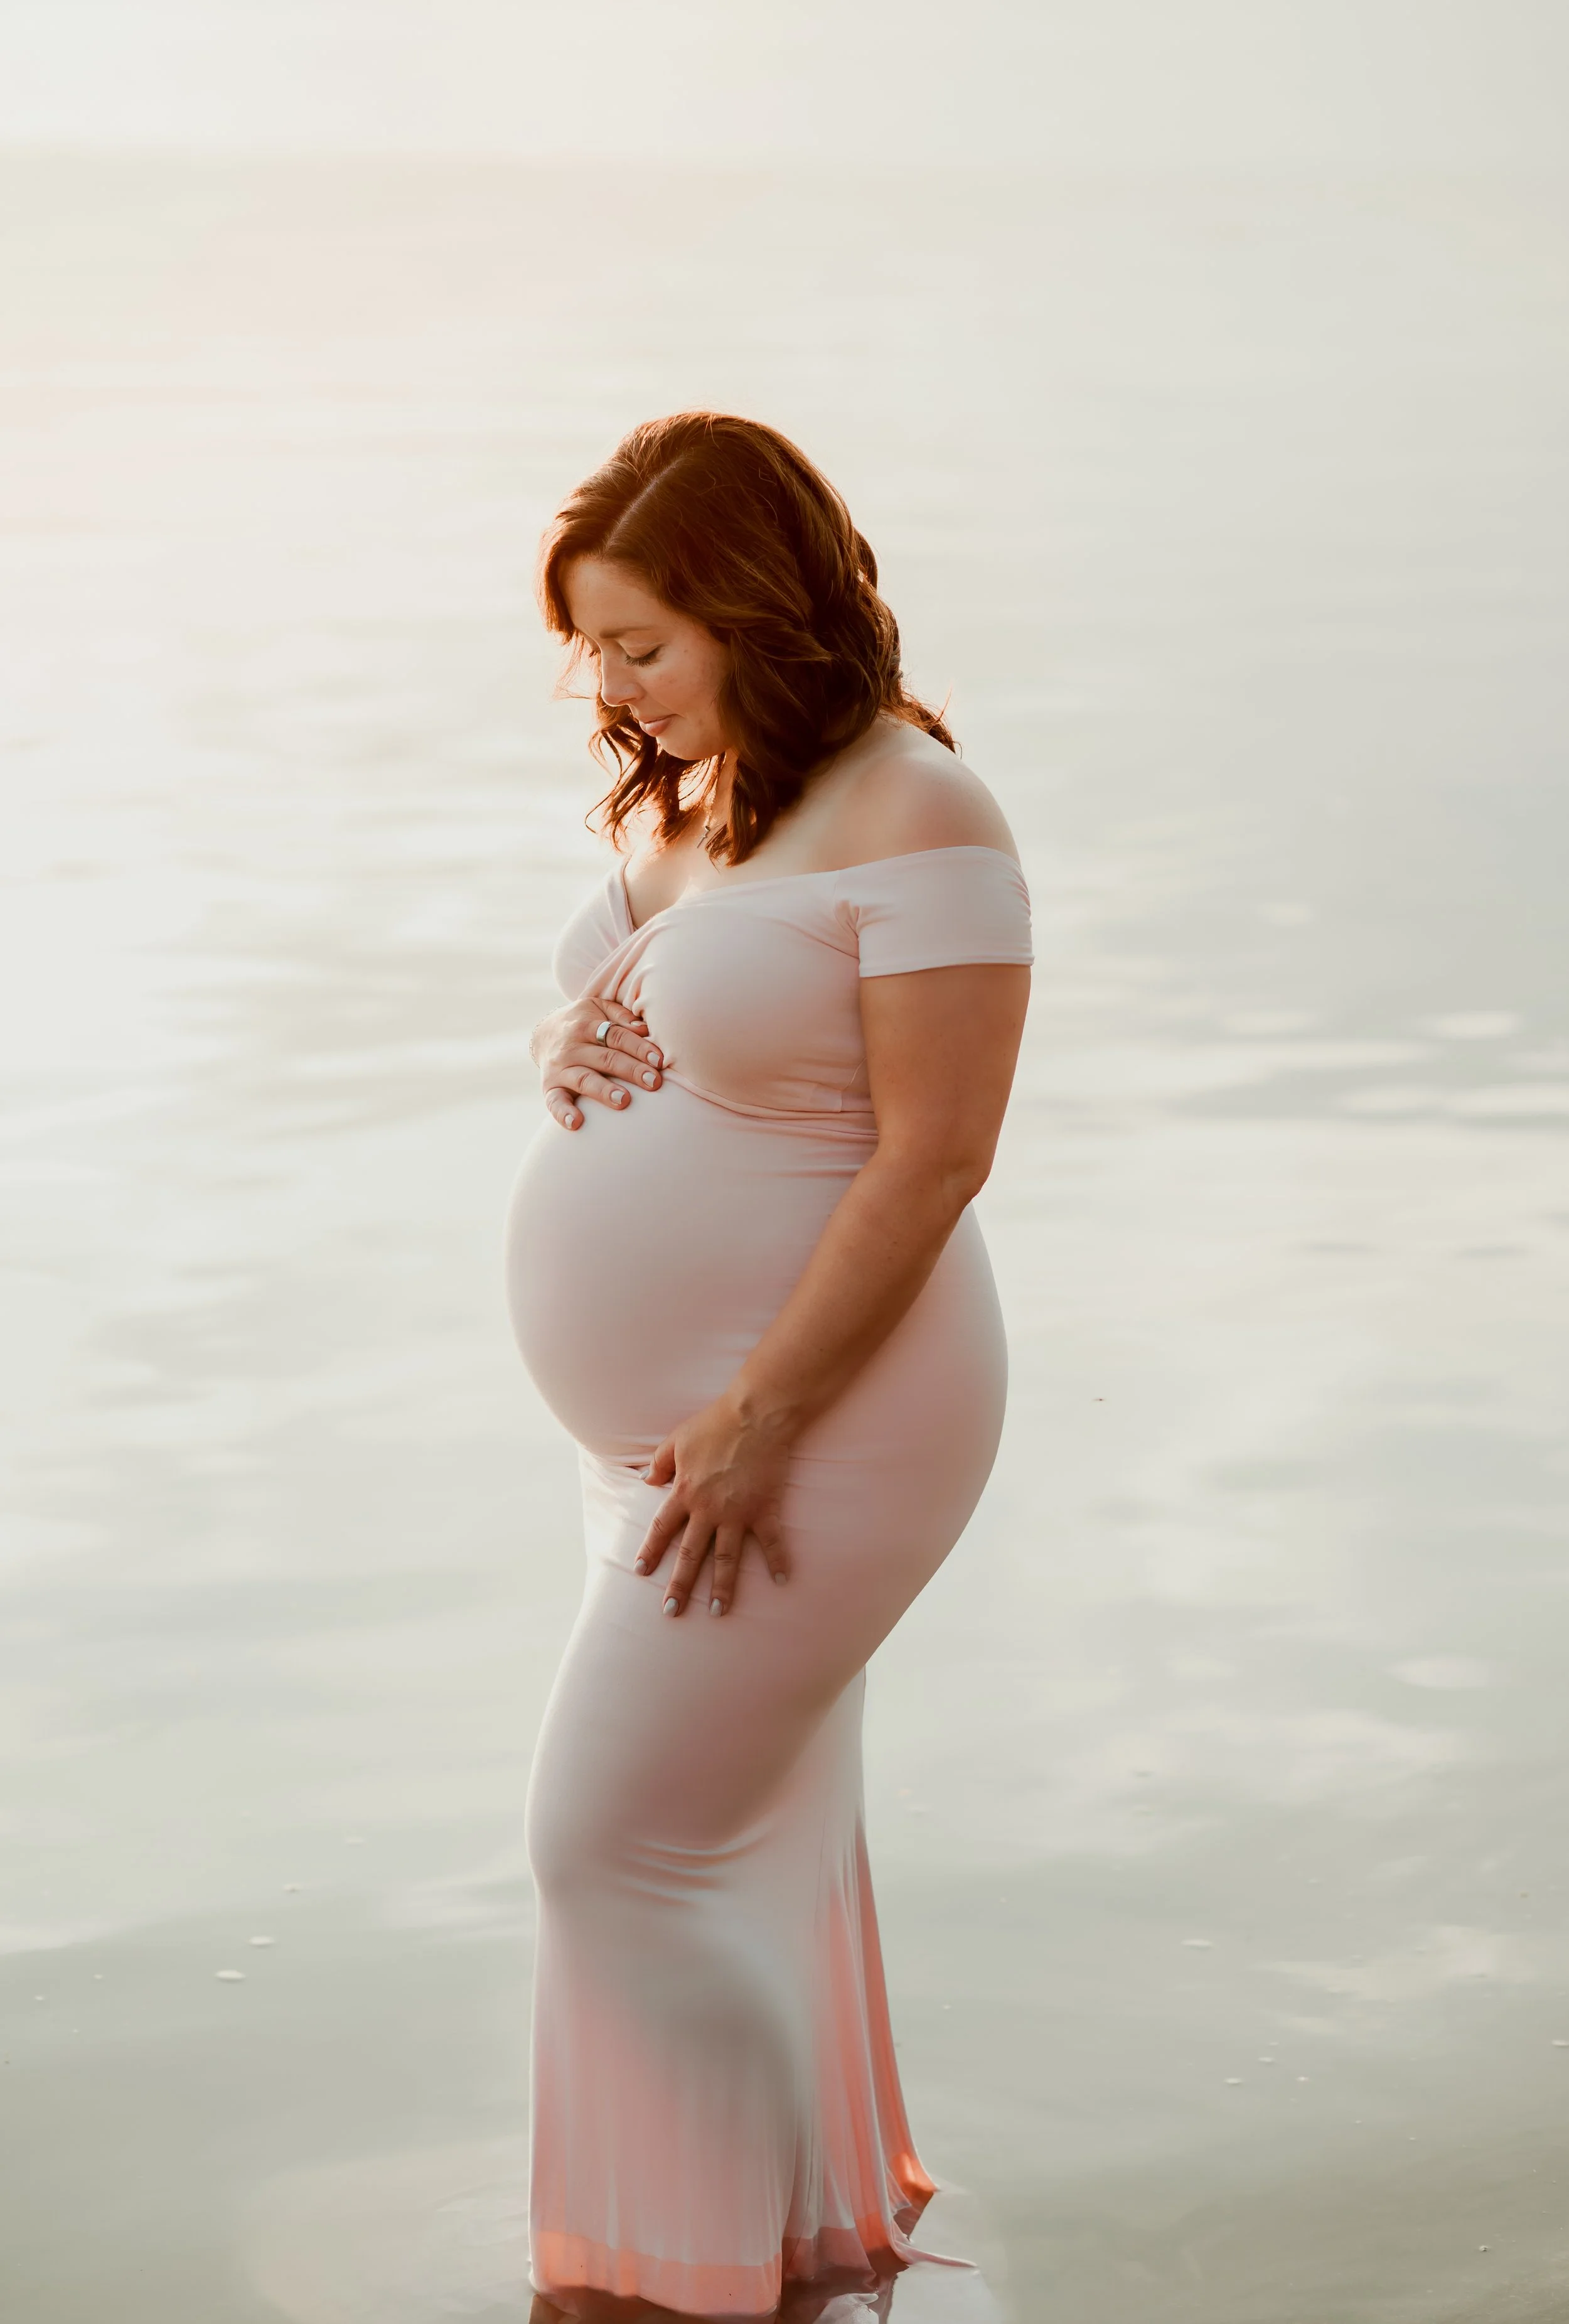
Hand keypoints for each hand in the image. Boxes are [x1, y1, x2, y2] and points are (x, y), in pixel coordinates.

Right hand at [530, 995, 662, 1130]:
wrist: (544, 1034)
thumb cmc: (585, 1024)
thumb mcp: (599, 1009)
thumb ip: (621, 1016)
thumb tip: (644, 1030)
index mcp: (586, 1024)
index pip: (616, 1035)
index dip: (638, 1047)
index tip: (659, 1060)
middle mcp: (571, 1046)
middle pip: (605, 1058)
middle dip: (631, 1070)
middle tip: (653, 1082)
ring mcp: (559, 1068)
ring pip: (584, 1079)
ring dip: (603, 1091)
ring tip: (623, 1100)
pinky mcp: (549, 1087)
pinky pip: (554, 1102)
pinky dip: (563, 1113)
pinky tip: (576, 1123)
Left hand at [635, 1391, 793, 1616]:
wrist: (755, 1414)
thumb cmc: (714, 1423)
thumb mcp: (676, 1440)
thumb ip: (659, 1463)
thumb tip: (645, 1481)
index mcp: (685, 1492)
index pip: (662, 1528)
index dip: (651, 1551)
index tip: (641, 1572)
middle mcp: (708, 1509)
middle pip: (690, 1554)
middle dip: (679, 1585)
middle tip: (671, 1612)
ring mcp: (737, 1512)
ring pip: (726, 1558)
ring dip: (722, 1587)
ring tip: (718, 1612)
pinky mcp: (765, 1509)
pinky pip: (772, 1541)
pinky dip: (778, 1560)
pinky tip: (783, 1580)